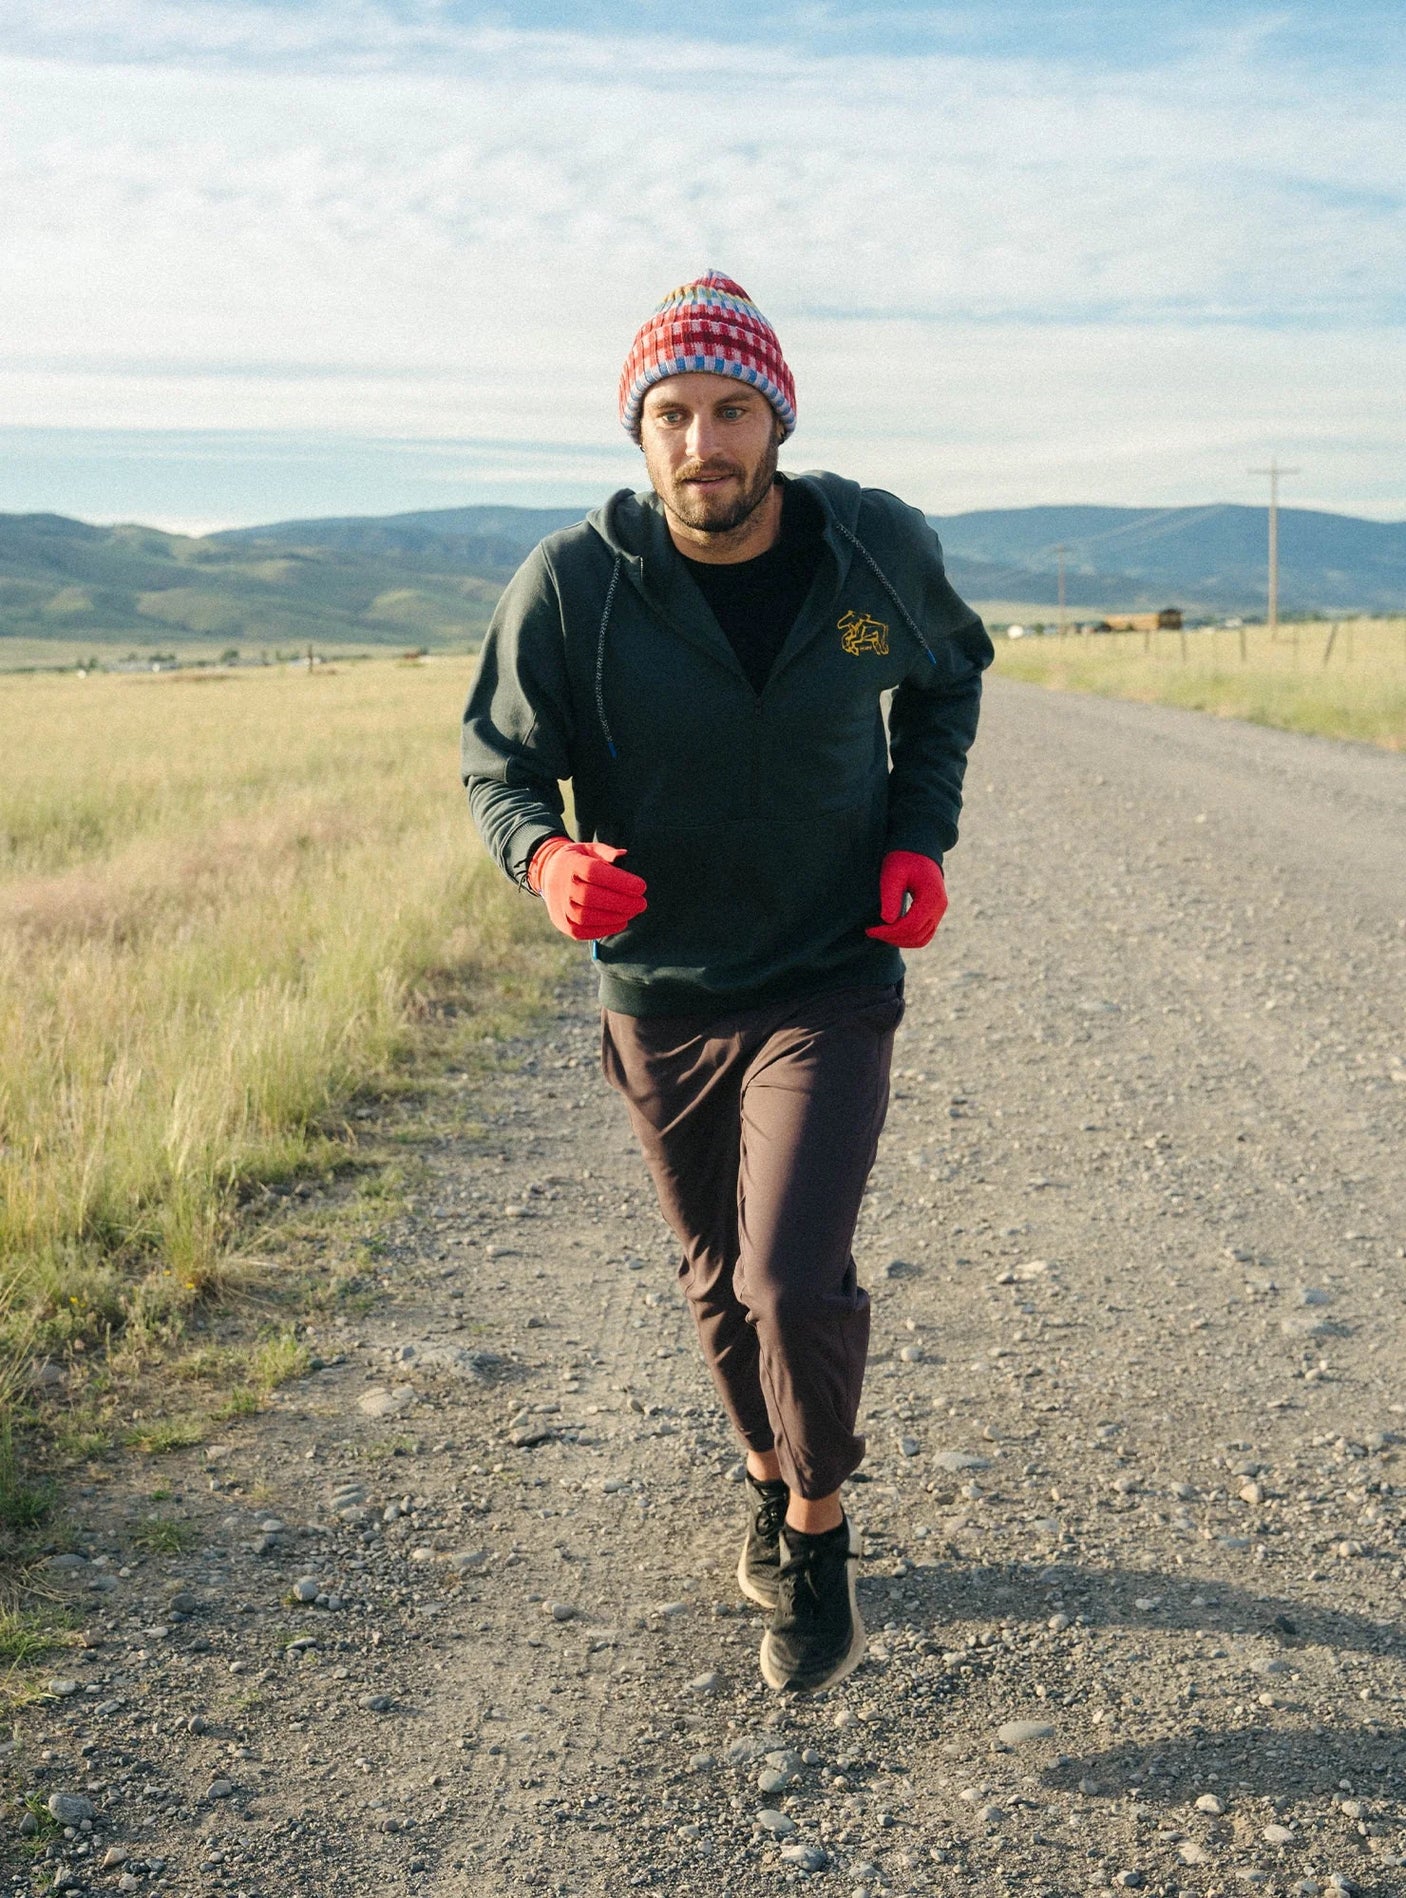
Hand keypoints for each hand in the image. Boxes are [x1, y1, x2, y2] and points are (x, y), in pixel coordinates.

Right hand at [527, 837, 647, 940]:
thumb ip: (607, 853)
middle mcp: (561, 885)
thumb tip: (624, 856)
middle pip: (590, 897)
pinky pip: (582, 931)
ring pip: (586, 916)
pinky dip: (604, 929)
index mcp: (570, 863)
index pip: (593, 872)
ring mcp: (559, 906)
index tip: (641, 887)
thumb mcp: (591, 849)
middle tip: (642, 903)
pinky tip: (621, 922)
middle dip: (621, 902)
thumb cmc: (579, 860)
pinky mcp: (562, 923)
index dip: (619, 881)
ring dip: (614, 917)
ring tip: (632, 912)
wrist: (549, 873)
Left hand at [865, 850, 946, 947]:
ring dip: (900, 941)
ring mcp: (939, 912)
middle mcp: (940, 907)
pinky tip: (890, 931)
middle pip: (917, 936)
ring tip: (880, 933)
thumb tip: (888, 921)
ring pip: (922, 939)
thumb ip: (891, 896)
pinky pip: (924, 935)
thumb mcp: (893, 873)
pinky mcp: (935, 914)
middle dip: (892, 937)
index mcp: (932, 896)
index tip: (870, 929)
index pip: (911, 925)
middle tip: (871, 931)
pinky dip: (908, 938)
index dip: (889, 932)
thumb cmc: (904, 858)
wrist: (919, 850)